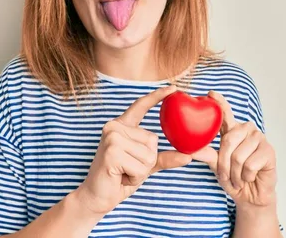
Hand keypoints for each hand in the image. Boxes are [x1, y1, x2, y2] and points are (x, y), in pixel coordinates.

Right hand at [76, 85, 192, 214]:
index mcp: (121, 126)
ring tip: (123, 173)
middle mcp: (114, 127)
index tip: (173, 88)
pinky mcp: (111, 151)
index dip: (157, 96)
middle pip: (152, 140)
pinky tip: (120, 177)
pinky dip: (135, 177)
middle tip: (127, 168)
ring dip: (140, 171)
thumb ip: (163, 158)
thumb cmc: (120, 179)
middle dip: (146, 162)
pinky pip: (140, 166)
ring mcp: (112, 137)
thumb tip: (188, 156)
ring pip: (148, 154)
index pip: (140, 106)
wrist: (96, 197)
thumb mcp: (145, 166)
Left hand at [192, 91, 277, 209]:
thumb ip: (207, 155)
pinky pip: (250, 165)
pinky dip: (246, 176)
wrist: (251, 195)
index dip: (219, 102)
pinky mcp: (269, 151)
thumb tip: (191, 149)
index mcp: (233, 131)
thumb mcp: (217, 166)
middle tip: (226, 176)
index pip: (225, 114)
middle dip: (223, 164)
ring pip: (238, 156)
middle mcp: (247, 130)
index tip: (210, 93)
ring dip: (235, 174)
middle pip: (228, 141)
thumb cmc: (234, 177)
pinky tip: (250, 177)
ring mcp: (259, 138)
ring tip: (238, 178)